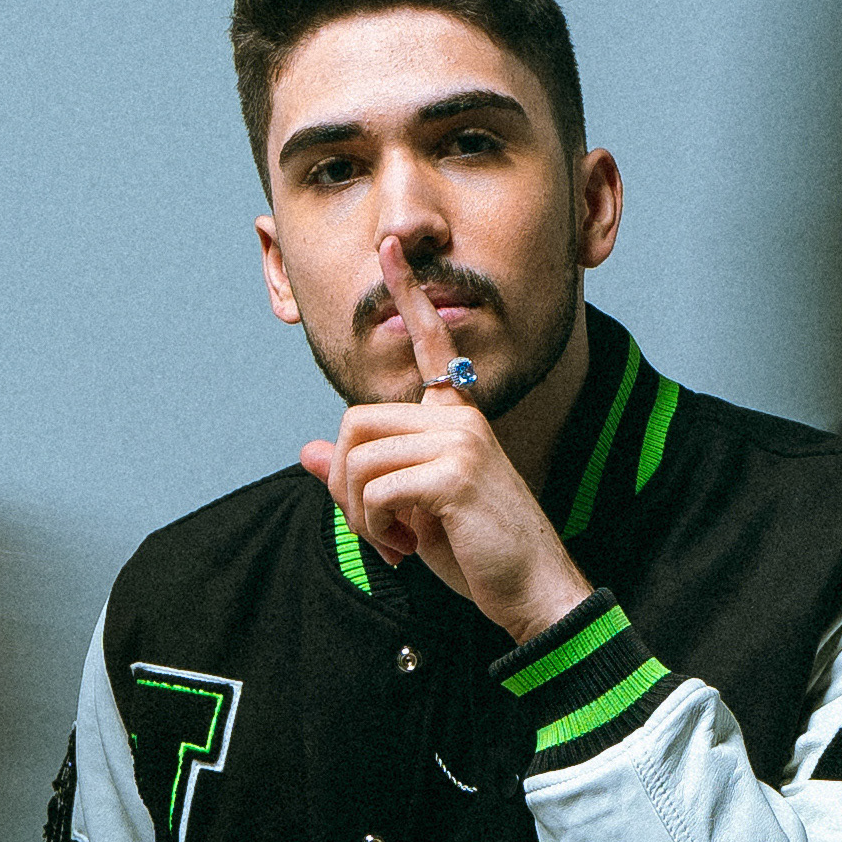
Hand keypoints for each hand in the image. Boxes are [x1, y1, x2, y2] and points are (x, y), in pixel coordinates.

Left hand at [299, 235, 595, 643]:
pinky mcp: (455, 474)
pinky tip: (405, 550)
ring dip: (359, 513)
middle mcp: (460, 418)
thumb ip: (363, 479)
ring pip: (358, 457)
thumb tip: (309, 451)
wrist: (532, 591)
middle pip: (356, 421)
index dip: (408, 295)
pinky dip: (375, 528)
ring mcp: (460, 441)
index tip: (392, 250)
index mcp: (457, 418)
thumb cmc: (478, 554)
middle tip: (375, 529)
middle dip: (347, 485)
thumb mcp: (411, 512)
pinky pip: (376, 490)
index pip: (430, 345)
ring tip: (393, 543)